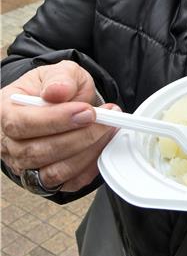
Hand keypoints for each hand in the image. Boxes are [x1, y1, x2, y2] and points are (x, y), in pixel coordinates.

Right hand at [0, 60, 119, 192]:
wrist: (63, 103)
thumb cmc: (55, 88)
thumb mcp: (60, 72)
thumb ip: (60, 78)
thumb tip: (57, 91)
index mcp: (5, 112)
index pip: (21, 123)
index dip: (55, 120)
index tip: (86, 111)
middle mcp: (9, 144)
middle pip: (36, 152)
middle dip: (78, 137)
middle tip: (105, 120)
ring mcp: (25, 166)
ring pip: (52, 172)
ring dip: (86, 152)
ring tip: (107, 130)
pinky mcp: (46, 181)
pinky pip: (68, 183)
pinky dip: (89, 167)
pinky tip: (102, 146)